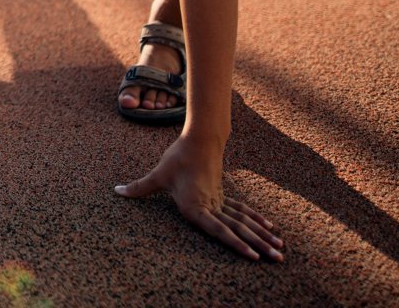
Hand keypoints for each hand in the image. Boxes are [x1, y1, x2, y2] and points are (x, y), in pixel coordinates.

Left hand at [116, 133, 283, 261]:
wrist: (199, 139)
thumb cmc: (177, 158)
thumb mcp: (158, 175)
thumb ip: (139, 188)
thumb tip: (116, 192)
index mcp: (196, 206)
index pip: (219, 230)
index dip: (236, 244)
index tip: (252, 256)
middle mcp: (212, 207)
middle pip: (239, 229)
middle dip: (259, 245)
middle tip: (278, 259)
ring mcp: (221, 201)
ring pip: (245, 222)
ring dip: (263, 236)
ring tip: (281, 250)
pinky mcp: (224, 196)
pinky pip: (244, 212)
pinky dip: (257, 221)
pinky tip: (271, 229)